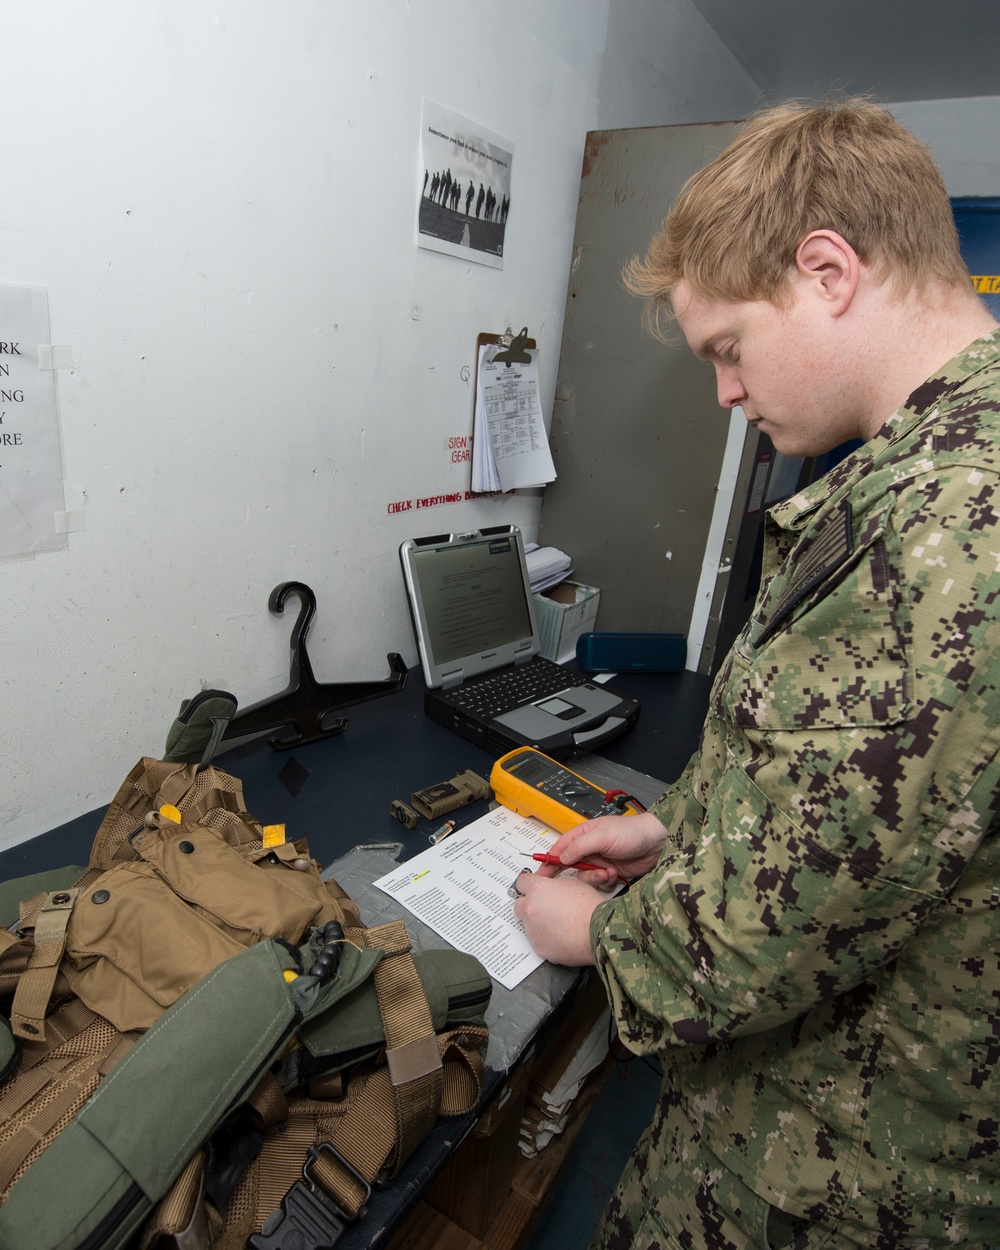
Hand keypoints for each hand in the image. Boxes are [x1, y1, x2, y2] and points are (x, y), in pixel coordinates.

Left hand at [512, 872, 600, 965]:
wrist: (598, 931)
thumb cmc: (589, 907)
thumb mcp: (572, 883)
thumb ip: (554, 885)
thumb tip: (549, 888)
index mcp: (536, 889)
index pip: (521, 883)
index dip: (529, 885)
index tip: (533, 888)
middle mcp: (530, 909)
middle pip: (519, 905)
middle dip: (530, 905)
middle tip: (545, 907)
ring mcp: (532, 930)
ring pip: (528, 925)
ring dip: (538, 923)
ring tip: (559, 924)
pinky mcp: (539, 948)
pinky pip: (538, 941)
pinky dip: (546, 938)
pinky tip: (561, 936)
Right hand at [533, 811, 666, 886]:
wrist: (657, 844)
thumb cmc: (631, 832)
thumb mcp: (602, 836)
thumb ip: (580, 846)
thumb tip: (562, 856)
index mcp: (583, 835)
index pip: (559, 848)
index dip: (548, 861)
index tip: (540, 875)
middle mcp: (589, 848)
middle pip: (569, 866)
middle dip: (570, 875)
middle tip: (564, 887)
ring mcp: (599, 862)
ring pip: (584, 877)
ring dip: (593, 878)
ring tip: (605, 873)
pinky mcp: (610, 873)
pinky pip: (598, 883)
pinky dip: (604, 882)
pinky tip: (614, 875)